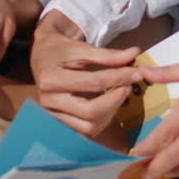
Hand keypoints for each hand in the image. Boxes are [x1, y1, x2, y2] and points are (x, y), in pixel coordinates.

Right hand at [32, 11, 144, 136]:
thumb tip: (134, 54)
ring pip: (89, 126)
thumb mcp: (82, 47)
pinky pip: (86, 131)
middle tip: (129, 85)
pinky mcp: (60, 124)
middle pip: (90, 111)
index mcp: (50, 78)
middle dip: (116, 100)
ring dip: (111, 112)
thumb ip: (108, 54)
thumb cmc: (61, 51)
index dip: (119, 78)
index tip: (136, 72)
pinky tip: (110, 104)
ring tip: (120, 93)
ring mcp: (52, 116)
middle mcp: (48, 101)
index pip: (93, 83)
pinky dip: (103, 120)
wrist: (42, 57)